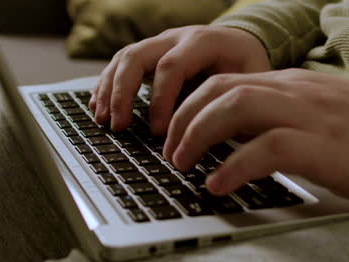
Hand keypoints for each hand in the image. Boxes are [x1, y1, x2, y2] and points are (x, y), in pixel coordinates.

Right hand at [89, 25, 270, 132]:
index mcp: (204, 41)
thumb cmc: (246, 67)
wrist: (242, 45)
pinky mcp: (152, 54)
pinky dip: (108, 85)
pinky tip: (100, 106)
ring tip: (103, 119)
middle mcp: (177, 37)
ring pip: (124, 58)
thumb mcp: (248, 81)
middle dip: (122, 94)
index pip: (171, 66)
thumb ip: (227, 101)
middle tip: (119, 126)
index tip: (157, 132)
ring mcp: (161, 43)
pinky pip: (122, 64)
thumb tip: (203, 135)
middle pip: (137, 56)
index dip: (160, 101)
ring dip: (109, 90)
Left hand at [164, 69, 348, 205]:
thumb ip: (280, 117)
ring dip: (198, 135)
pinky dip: (234, 165)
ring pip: (236, 107)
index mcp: (291, 85)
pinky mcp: (325, 145)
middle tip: (170, 152)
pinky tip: (217, 183)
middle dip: (184, 119)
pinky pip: (268, 147)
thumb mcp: (318, 115)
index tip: (176, 134)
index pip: (226, 81)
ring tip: (182, 164)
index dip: (191, 106)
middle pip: (220, 89)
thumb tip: (237, 137)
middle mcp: (295, 91)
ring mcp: (310, 115)